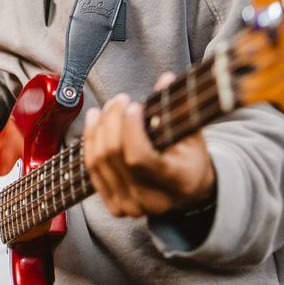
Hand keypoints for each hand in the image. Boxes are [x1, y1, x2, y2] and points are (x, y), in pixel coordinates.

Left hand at [83, 74, 215, 217]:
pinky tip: (95, 121)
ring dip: (99, 128)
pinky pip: (92, 169)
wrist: (188, 191)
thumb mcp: (192, 133)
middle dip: (112, 121)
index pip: (139, 156)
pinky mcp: (115, 206)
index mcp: (176, 183)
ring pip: (99, 161)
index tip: (135, 106)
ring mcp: (130, 207)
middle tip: (121, 100)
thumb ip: (178, 107)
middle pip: (114, 156)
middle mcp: (151, 201)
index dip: (130, 128)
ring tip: (108, 107)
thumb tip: (165, 78)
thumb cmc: (191, 157)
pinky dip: (91, 142)